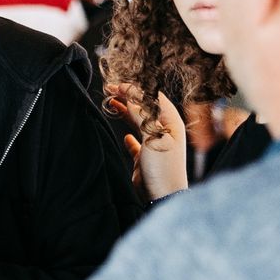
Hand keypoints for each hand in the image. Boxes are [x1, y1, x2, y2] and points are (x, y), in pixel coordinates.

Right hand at [107, 85, 188, 200]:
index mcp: (170, 121)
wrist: (163, 195)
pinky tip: (124, 135)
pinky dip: (129, 136)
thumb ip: (142, 115)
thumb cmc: (164, 166)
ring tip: (111, 103)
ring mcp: (154, 142)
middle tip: (110, 90)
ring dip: (126, 112)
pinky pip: (136, 141)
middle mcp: (164, 130)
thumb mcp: (153, 136)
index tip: (117, 85)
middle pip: (144, 107)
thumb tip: (131, 97)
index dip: (135, 89)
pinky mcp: (145, 156)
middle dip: (128, 97)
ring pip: (138, 121)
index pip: (152, 97)